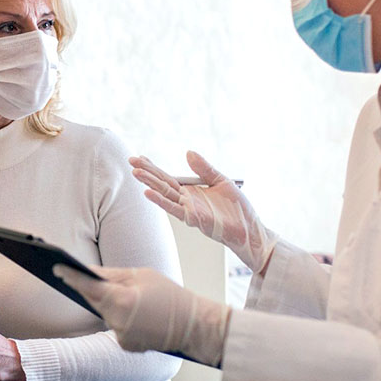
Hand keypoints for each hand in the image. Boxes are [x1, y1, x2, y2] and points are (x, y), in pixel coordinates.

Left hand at [54, 265, 230, 366]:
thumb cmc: (170, 296)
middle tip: (82, 273)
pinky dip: (119, 315)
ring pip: (104, 312)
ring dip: (108, 302)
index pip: (88, 286)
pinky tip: (135, 310)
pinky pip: (114, 324)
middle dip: (91, 288)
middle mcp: (117, 321)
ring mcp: (120, 336)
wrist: (193, 326)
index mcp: (121, 300)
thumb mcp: (142, 275)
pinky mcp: (125, 344)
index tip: (57, 267)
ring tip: (125, 292)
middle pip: (93, 300)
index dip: (71, 276)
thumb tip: (90, 270)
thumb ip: (113, 274)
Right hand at [130, 151, 275, 272]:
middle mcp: (187, 200)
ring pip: (165, 195)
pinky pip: (175, 209)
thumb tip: (188, 152)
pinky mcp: (194, 219)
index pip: (168, 177)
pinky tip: (148, 193)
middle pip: (162, 183)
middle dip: (147, 172)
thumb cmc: (237, 208)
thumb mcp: (221, 180)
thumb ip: (204, 168)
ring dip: (150, 184)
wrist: (250, 228)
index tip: (140, 158)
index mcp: (192, 191)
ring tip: (135, 173)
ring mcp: (189, 210)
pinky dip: (161, 201)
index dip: (154, 167)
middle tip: (131, 160)